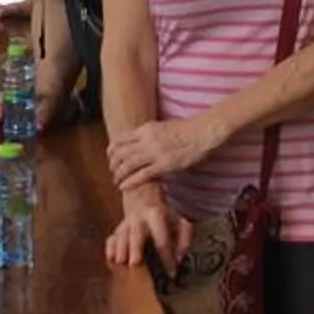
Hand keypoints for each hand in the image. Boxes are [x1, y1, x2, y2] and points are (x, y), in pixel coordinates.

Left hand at [106, 113, 222, 188]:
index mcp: (145, 129)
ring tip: (117, 181)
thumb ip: (150, 134)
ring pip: (127, 165)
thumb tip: (141, 141)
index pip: (119, 139)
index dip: (111, 151)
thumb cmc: (187, 129)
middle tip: (112, 172)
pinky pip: (142, 175)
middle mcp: (147, 140)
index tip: (110, 158)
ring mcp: (155, 152)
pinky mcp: (165, 165)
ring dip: (119, 174)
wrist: (203, 132)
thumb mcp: (162, 127)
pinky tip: (124, 187)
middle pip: (120, 153)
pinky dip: (130, 182)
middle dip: (113, 164)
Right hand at [106, 187, 191, 271]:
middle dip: (135, 248)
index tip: (171, 273)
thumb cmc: (163, 215)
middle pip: (136, 235)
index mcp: (156, 217)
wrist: (141, 197)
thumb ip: (184, 240)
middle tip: (135, 263)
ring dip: (120, 250)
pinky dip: (111, 249)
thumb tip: (179, 258)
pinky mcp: (118, 230)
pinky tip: (111, 259)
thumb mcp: (179, 221)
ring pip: (121, 237)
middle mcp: (139, 220)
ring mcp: (126, 225)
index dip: (167, 257)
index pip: (162, 239)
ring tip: (121, 263)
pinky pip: (112, 239)